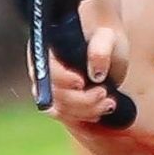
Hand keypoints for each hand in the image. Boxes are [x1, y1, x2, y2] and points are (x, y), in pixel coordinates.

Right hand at [40, 0, 129, 123]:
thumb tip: (96, 73)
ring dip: (86, 110)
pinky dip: (85, 117)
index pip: (45, 69)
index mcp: (46, 51)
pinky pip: (68, 117)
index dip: (61, 79)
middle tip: (103, 93)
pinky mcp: (63, 103)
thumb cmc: (105, 37)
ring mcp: (52, 90)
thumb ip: (100, 50)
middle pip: (53, 94)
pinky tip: (104, 110)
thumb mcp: (106, 37)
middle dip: (79, 99)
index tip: (81, 82)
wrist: (109, 47)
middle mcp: (43, 73)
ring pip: (61, 109)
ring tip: (110, 102)